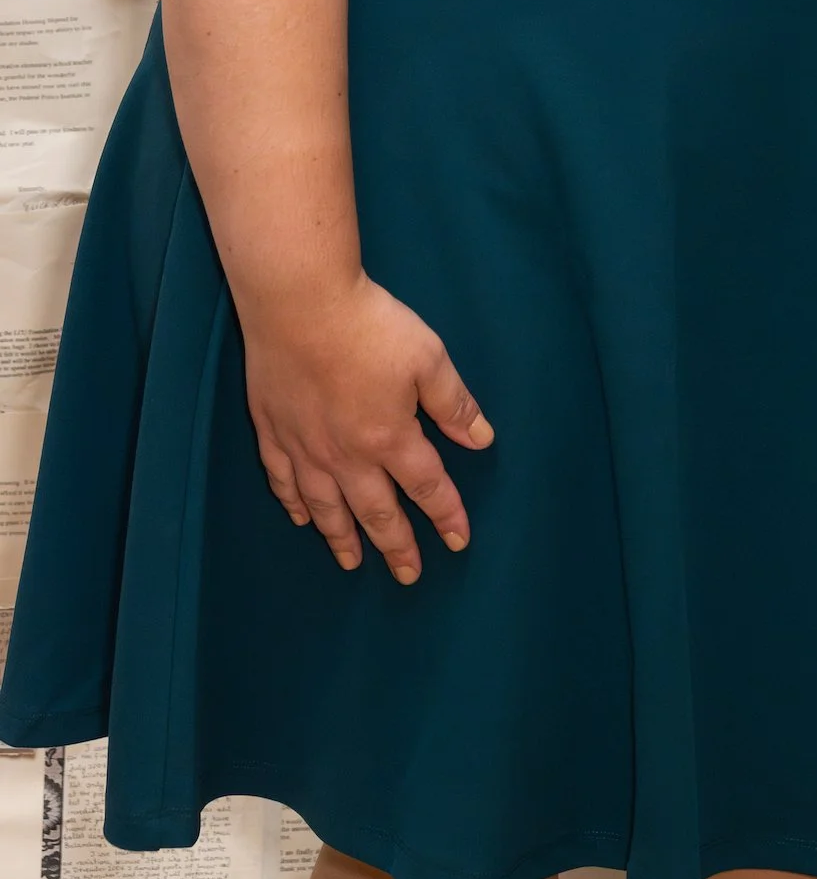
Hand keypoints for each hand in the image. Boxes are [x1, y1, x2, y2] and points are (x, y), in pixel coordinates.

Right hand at [242, 272, 493, 583]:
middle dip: (395, 546)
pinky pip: (283, 481)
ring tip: (353, 563)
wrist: (299, 303)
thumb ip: (455, 404)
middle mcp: (346, 455)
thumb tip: (482, 440)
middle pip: (375, 510)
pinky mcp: (272, 431)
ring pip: (326, 506)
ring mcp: (304, 447)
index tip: (458, 541)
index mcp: (389, 437)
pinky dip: (294, 505)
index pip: (426, 487)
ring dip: (342, 538)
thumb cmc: (370, 325)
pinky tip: (300, 518)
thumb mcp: (429, 357)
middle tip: (408, 575)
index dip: (446, 515)